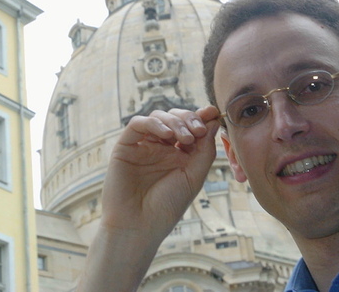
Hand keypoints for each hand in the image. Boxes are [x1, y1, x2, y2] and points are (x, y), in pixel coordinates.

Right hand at [102, 105, 220, 235]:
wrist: (140, 226)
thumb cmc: (167, 206)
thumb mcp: (194, 176)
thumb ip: (205, 149)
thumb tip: (213, 121)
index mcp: (178, 154)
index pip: (190, 127)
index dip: (201, 117)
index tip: (213, 113)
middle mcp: (160, 147)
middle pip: (175, 117)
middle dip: (189, 118)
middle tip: (199, 131)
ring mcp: (143, 145)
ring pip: (158, 116)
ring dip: (175, 121)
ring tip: (185, 138)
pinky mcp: (125, 146)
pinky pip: (137, 124)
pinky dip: (154, 124)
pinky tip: (166, 135)